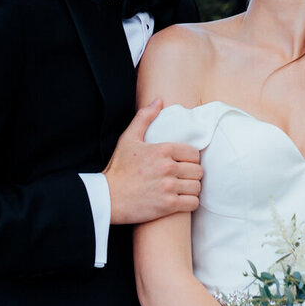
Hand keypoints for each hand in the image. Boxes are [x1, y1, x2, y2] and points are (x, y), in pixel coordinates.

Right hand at [104, 99, 202, 224]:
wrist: (107, 197)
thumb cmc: (118, 168)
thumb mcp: (128, 138)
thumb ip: (144, 117)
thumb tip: (159, 100)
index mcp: (162, 150)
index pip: (194, 153)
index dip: (191, 160)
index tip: (183, 165)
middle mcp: (167, 167)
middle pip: (198, 171)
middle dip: (192, 175)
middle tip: (183, 178)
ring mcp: (168, 187)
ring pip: (197, 187)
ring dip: (192, 190)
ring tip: (183, 190)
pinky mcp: (167, 205)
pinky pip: (192, 203)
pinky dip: (190, 203)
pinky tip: (182, 202)